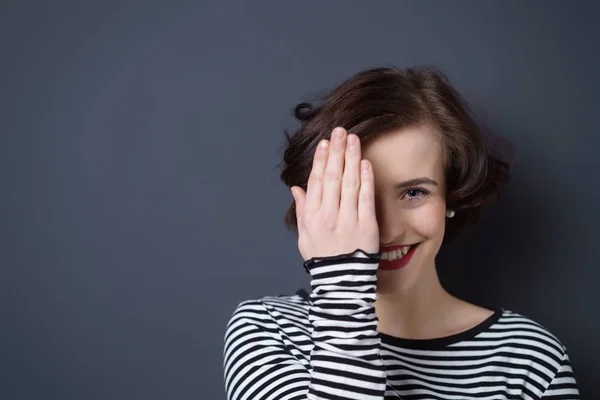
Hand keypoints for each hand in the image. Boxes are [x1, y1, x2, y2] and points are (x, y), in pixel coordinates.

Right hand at [290, 127, 378, 260]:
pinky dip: (365, 179)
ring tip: (353, 139)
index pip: (315, 182)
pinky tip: (364, 162)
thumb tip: (297, 188)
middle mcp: (327, 216)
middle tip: (340, 131)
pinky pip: (365, 198)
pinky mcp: (366, 226)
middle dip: (336, 151)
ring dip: (350, 158)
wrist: (341, 283)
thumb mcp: (304, 237)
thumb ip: (301, 210)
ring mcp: (347, 220)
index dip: (320, 160)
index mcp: (311, 217)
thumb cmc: (322, 259)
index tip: (325, 143)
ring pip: (349, 183)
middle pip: (332, 177)